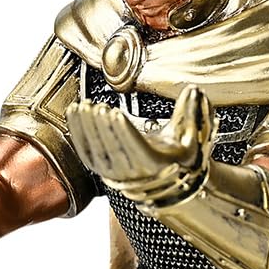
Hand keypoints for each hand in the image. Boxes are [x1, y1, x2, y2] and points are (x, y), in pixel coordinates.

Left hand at [63, 86, 212, 206]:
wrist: (165, 177)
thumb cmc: (178, 154)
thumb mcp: (191, 135)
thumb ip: (194, 113)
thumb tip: (194, 90)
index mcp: (154, 163)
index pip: (136, 148)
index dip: (124, 131)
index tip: (116, 112)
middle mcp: (131, 172)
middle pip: (112, 148)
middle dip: (102, 126)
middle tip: (96, 106)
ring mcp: (112, 172)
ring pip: (96, 150)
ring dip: (87, 127)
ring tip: (84, 106)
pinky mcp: (99, 167)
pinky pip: (84, 150)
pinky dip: (78, 130)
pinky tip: (74, 112)